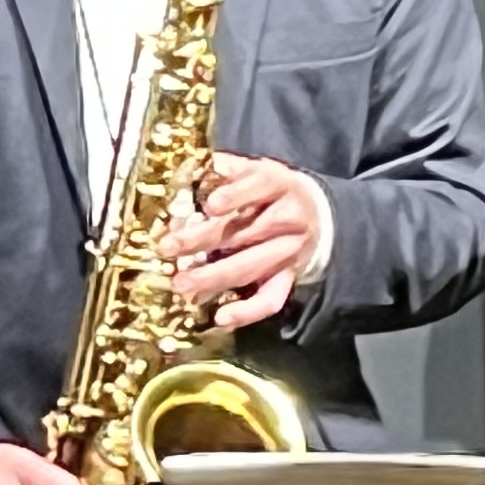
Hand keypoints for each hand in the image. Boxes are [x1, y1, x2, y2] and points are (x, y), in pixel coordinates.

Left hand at [176, 152, 330, 328]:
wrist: (316, 214)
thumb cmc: (272, 190)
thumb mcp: (256, 169)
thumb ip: (228, 168)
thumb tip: (195, 166)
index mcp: (278, 184)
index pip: (258, 187)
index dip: (234, 195)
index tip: (209, 205)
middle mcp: (288, 218)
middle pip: (245, 232)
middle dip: (203, 240)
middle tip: (168, 248)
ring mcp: (289, 251)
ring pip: (252, 267)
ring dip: (214, 278)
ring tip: (181, 284)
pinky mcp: (289, 277)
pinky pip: (271, 299)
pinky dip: (248, 311)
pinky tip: (221, 318)